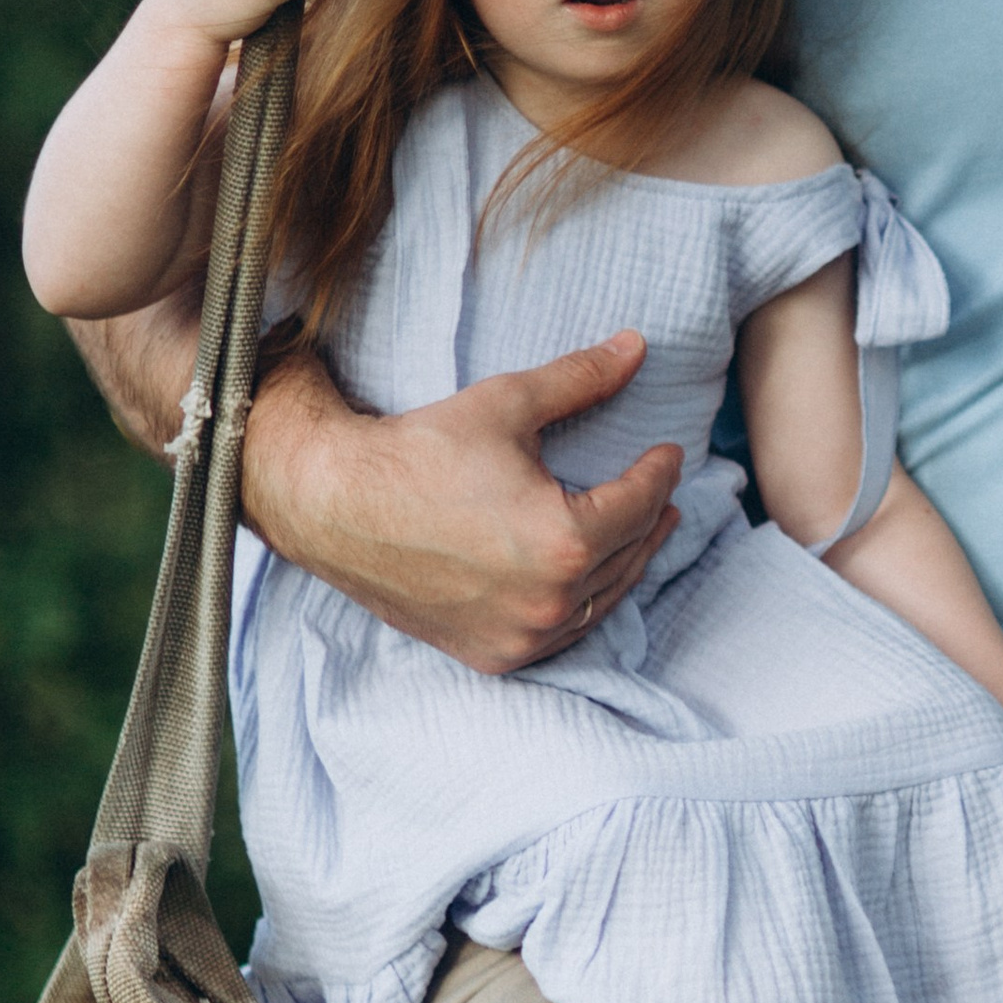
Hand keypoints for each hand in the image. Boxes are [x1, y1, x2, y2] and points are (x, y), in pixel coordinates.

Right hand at [243, 328, 683, 675]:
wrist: (334, 506)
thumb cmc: (418, 451)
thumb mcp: (508, 403)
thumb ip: (582, 378)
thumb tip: (637, 346)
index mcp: (563, 541)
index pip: (638, 504)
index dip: (659, 473)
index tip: (668, 452)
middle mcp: (548, 602)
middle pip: (627, 555)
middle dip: (652, 519)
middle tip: (665, 493)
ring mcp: (518, 637)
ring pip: (599, 603)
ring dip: (625, 565)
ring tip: (641, 534)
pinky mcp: (489, 655)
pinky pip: (559, 637)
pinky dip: (582, 606)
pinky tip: (588, 582)